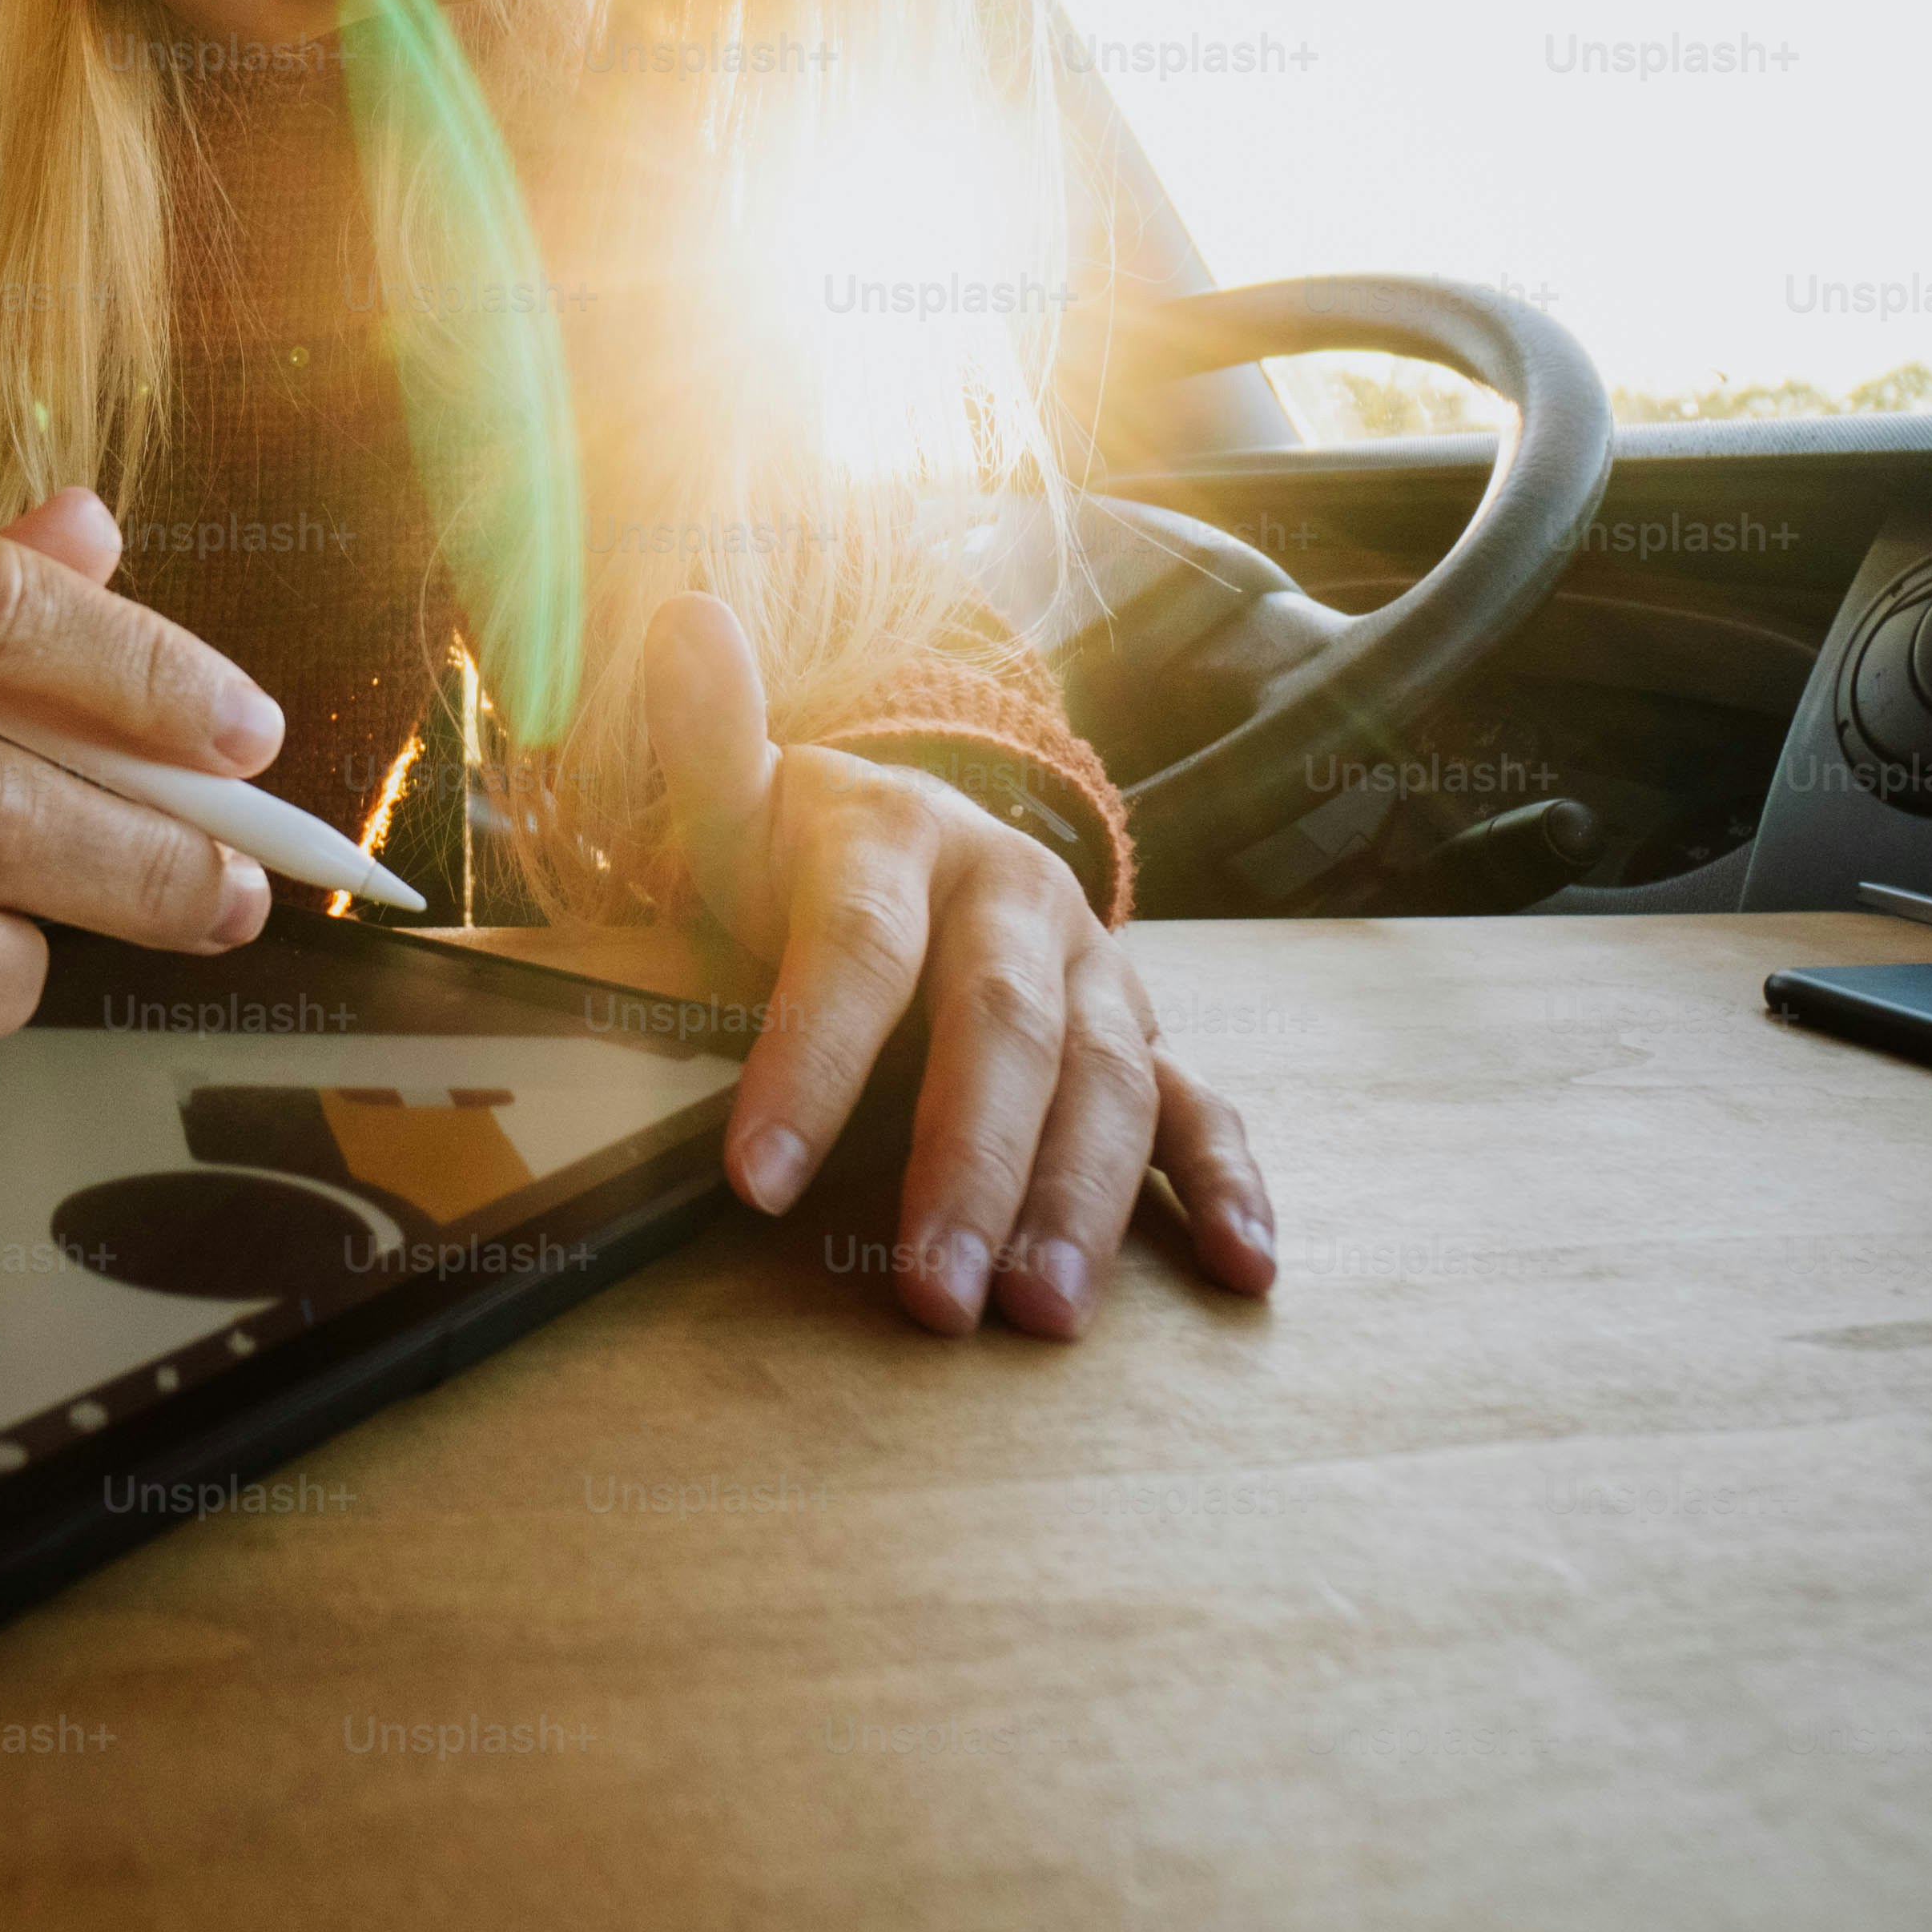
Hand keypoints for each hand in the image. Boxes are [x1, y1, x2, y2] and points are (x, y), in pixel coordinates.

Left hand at [646, 591, 1277, 1337]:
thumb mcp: (743, 801)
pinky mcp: (1143, 1031)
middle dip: (968, 1164)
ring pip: (1104, 1079)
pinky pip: (1198, 1104)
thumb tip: (687, 618)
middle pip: (1001, 1028)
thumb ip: (708, 738)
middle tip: (933, 1294)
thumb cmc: (808, 856)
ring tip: (1041, 1313)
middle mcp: (1016, 898)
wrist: (922, 847)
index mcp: (907, 841)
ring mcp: (1094, 967)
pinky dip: (1228, 1182)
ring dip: (1080, 1199)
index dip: (807, 1061)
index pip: (859, 952)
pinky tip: (1244, 1265)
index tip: (754, 1183)